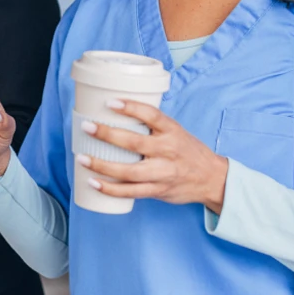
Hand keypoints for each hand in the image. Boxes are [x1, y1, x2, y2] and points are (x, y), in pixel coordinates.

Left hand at [78, 100, 229, 212]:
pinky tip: (94, 183)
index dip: (131, 107)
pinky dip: (110, 189)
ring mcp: (162, 173)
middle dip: (107, 135)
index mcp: (172, 131)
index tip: (110, 102)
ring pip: (128, 171)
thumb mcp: (176, 131)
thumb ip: (152, 125)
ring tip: (82, 158)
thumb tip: (116, 113)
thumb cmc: (188, 151)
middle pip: (134, 143)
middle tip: (87, 127)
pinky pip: (130, 192)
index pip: (151, 115)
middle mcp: (167, 151)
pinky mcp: (157, 190)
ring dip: (102, 165)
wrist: (211, 179)